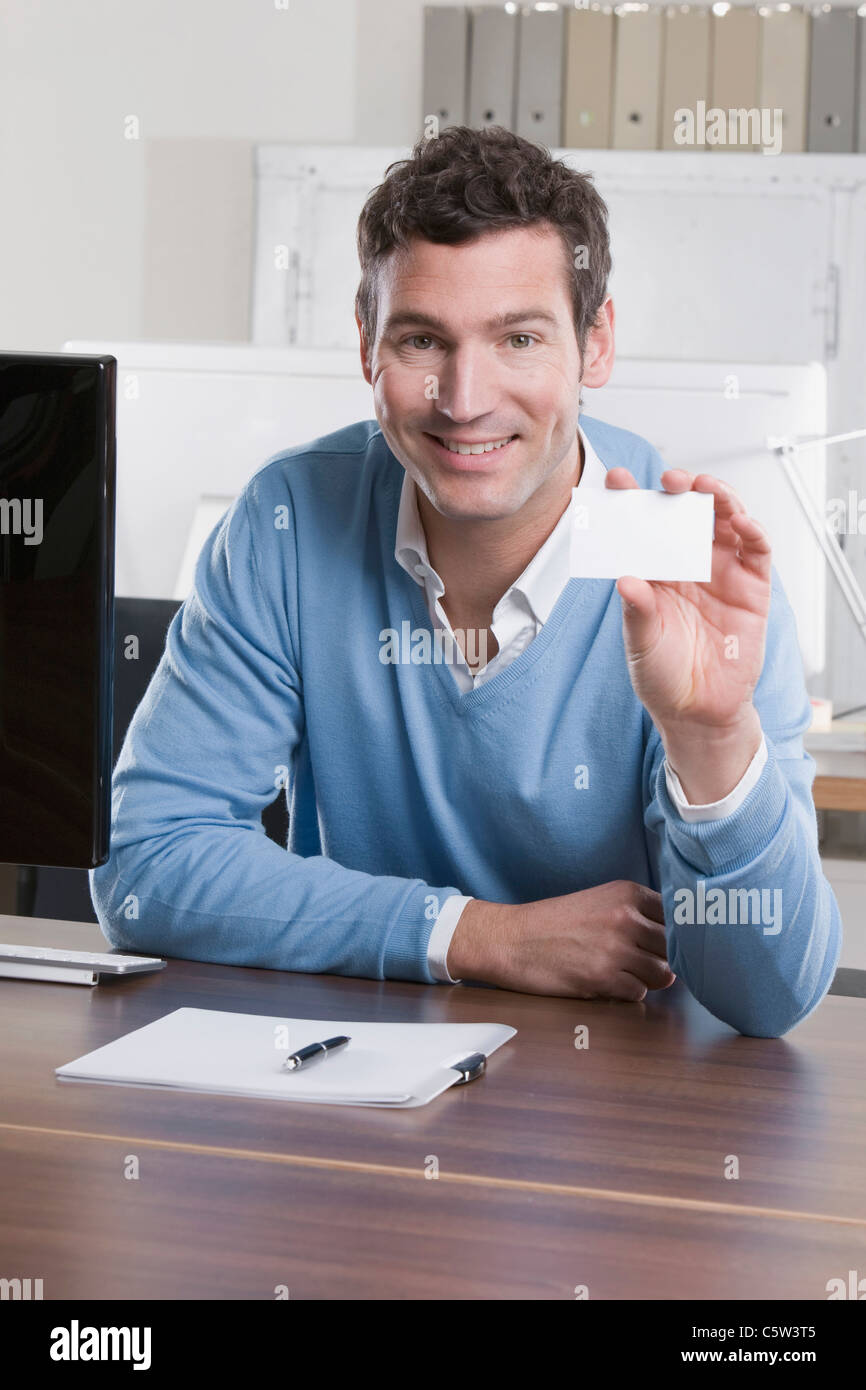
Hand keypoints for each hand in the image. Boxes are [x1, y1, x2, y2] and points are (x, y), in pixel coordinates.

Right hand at [447, 882, 675, 1001]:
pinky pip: (639, 993)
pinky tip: (606, 983)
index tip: (666, 943)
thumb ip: (637, 914)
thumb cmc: (554, 923)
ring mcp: (616, 948)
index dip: (677, 934)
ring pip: (662, 974)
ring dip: (647, 979)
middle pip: (674, 948)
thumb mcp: (599, 901)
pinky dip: (626, 993)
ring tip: (622, 973)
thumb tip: (679, 942)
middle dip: (661, 959)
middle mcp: (625, 917)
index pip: (678, 915)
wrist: (511, 940)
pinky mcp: (603, 978)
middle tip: (638, 962)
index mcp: (627, 893)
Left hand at [604, 468, 771, 734]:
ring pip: (725, 522)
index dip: (630, 500)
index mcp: (654, 571)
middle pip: (687, 514)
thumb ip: (637, 612)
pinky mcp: (752, 589)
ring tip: (706, 488)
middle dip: (680, 489)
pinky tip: (742, 521)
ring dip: (719, 499)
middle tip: (671, 479)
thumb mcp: (642, 645)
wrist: (698, 712)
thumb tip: (626, 581)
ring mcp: (722, 573)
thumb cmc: (663, 676)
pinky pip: (756, 552)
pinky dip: (753, 532)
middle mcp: (688, 565)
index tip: (615, 479)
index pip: (641, 526)